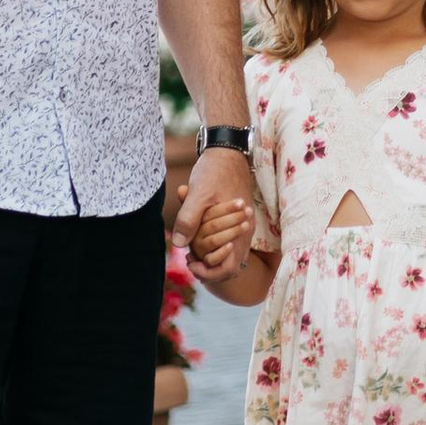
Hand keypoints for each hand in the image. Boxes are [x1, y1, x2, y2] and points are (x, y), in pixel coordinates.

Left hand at [174, 146, 257, 267]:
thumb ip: (189, 219)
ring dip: (211, 255)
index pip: (227, 268)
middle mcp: (245, 232)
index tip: (190, 263)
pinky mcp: (239, 220)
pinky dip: (214, 244)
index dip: (208, 273)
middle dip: (208, 267)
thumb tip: (180, 245)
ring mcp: (244, 226)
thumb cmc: (214, 171)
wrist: (227, 151)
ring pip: (229, 254)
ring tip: (192, 251)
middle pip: (229, 266)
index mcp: (239, 229)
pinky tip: (198, 236)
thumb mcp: (198, 194)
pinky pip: (229, 241)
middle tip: (190, 259)